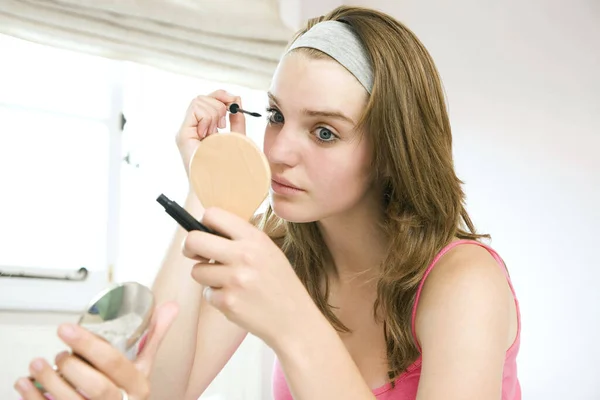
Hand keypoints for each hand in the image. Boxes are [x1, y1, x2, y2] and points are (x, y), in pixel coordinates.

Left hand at [14, 302, 178, 399]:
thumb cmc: (129, 394)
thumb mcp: (144, 368)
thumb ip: (154, 337)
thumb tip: (171, 306)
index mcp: (138, 386)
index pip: (115, 364)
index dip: (90, 346)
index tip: (68, 330)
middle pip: (95, 387)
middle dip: (71, 366)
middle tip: (59, 354)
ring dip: (49, 382)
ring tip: (38, 364)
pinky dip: (33, 399)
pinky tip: (23, 385)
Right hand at [176, 90, 245, 175]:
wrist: (222, 185)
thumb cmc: (230, 168)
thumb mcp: (238, 137)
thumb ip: (237, 120)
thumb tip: (237, 99)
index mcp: (203, 129)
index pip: (208, 101)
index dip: (221, 95)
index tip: (234, 100)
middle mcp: (192, 129)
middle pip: (203, 98)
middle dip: (219, 106)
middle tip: (223, 125)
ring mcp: (186, 131)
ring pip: (199, 101)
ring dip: (214, 114)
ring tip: (215, 134)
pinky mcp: (182, 134)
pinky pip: (195, 109)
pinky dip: (208, 118)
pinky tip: (209, 135)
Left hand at [182, 207, 316, 348]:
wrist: (294, 319)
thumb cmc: (279, 283)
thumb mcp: (268, 251)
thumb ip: (240, 239)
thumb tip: (204, 231)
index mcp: (254, 237)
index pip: (212, 215)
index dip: (202, 224)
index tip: (204, 235)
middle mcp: (244, 255)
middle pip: (193, 240)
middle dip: (189, 249)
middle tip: (197, 256)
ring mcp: (235, 279)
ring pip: (197, 271)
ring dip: (207, 278)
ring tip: (228, 283)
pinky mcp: (228, 302)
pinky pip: (206, 294)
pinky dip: (217, 297)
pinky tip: (237, 300)